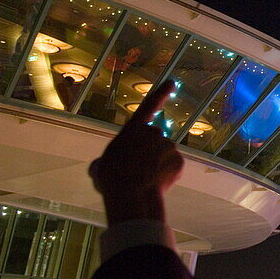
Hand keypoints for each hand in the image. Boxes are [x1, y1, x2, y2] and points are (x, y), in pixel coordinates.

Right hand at [89, 80, 183, 225]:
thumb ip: (107, 160)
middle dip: (148, 154)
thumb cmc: (112, 179)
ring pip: (163, 156)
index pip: (149, 106)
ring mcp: (169, 146)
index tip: (172, 83)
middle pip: (153, 142)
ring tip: (143, 181)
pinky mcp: (179, 161)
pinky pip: (173, 168)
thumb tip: (103, 167)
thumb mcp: (100, 166)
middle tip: (136, 171)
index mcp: (133, 130)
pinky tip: (156, 185)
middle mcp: (154, 133)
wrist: (132, 196)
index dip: (161, 93)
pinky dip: (166, 176)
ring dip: (156, 166)